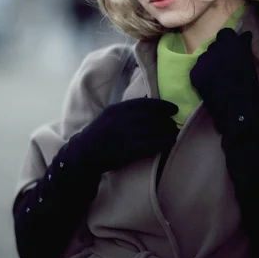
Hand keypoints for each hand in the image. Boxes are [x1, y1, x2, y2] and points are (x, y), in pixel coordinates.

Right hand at [62, 98, 178, 174]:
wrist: (83, 154)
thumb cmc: (100, 134)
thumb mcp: (110, 115)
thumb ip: (128, 110)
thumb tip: (153, 106)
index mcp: (117, 109)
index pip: (146, 103)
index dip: (163, 105)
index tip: (174, 109)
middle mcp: (121, 119)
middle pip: (153, 117)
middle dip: (167, 120)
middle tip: (174, 123)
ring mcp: (125, 135)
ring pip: (154, 130)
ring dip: (168, 131)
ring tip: (174, 132)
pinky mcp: (128, 150)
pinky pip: (152, 144)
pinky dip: (164, 142)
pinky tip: (171, 141)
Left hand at [190, 28, 258, 117]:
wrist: (236, 109)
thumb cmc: (248, 87)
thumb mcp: (249, 64)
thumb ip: (244, 47)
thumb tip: (245, 34)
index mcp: (232, 45)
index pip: (225, 33)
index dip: (227, 40)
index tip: (231, 48)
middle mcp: (215, 49)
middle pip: (214, 45)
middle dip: (219, 52)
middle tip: (225, 65)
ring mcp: (203, 61)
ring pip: (205, 56)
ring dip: (210, 62)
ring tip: (217, 76)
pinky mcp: (194, 73)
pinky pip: (198, 68)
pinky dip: (203, 73)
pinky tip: (210, 83)